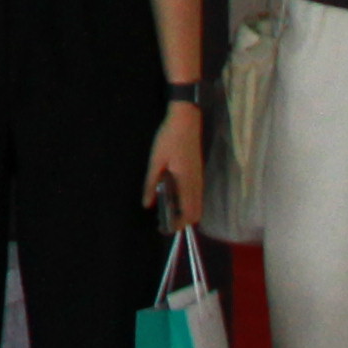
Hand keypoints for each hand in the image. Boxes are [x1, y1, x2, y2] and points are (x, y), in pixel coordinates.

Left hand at [144, 102, 206, 234]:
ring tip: (166, 209)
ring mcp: (199, 178)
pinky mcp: (198, 172)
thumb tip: (148, 204)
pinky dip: (186, 201)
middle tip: (164, 219)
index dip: (179, 224)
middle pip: (196, 212)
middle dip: (183, 221)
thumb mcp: (155, 161)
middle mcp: (197, 183)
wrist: (186, 120)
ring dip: (184, 211)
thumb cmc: (169, 139)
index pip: (189, 213)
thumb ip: (151, 184)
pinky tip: (172, 195)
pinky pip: (195, 195)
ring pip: (197, 203)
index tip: (164, 227)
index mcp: (187, 182)